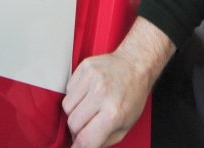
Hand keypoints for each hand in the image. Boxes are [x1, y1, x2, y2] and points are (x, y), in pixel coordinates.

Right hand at [63, 18, 174, 147]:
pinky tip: (87, 93)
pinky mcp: (86, 67)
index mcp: (114, 113)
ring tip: (88, 108)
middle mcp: (102, 94)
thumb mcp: (126, 125)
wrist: (136, 64)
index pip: (85, 139)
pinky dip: (75, 95)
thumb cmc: (133, 94)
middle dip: (76, 130)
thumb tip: (84, 146)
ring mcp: (92, 79)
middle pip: (72, 123)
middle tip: (85, 126)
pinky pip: (68, 89)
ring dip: (74, 112)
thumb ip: (104, 140)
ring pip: (67, 107)